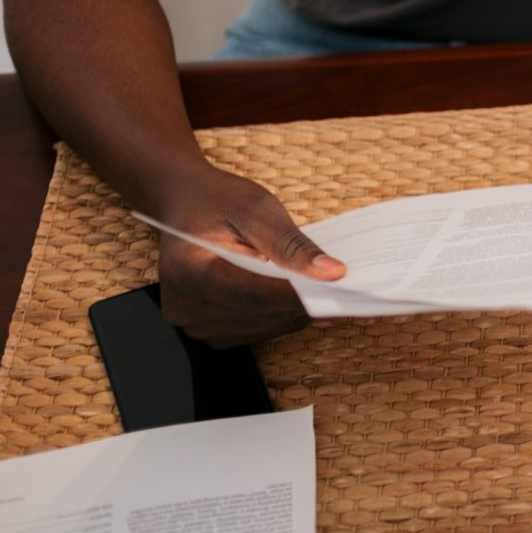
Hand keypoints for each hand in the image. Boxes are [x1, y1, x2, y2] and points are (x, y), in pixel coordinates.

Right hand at [147, 166, 345, 347]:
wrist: (185, 204)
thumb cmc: (217, 201)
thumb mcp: (256, 208)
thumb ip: (292, 244)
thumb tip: (331, 273)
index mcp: (186, 270)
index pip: (252, 294)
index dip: (298, 295)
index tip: (340, 289)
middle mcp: (183, 305)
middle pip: (259, 314)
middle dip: (305, 300)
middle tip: (348, 287)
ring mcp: (193, 322)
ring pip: (262, 326)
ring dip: (295, 309)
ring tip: (323, 286)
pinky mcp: (208, 330)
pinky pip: (256, 330)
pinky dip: (281, 314)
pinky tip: (297, 294)